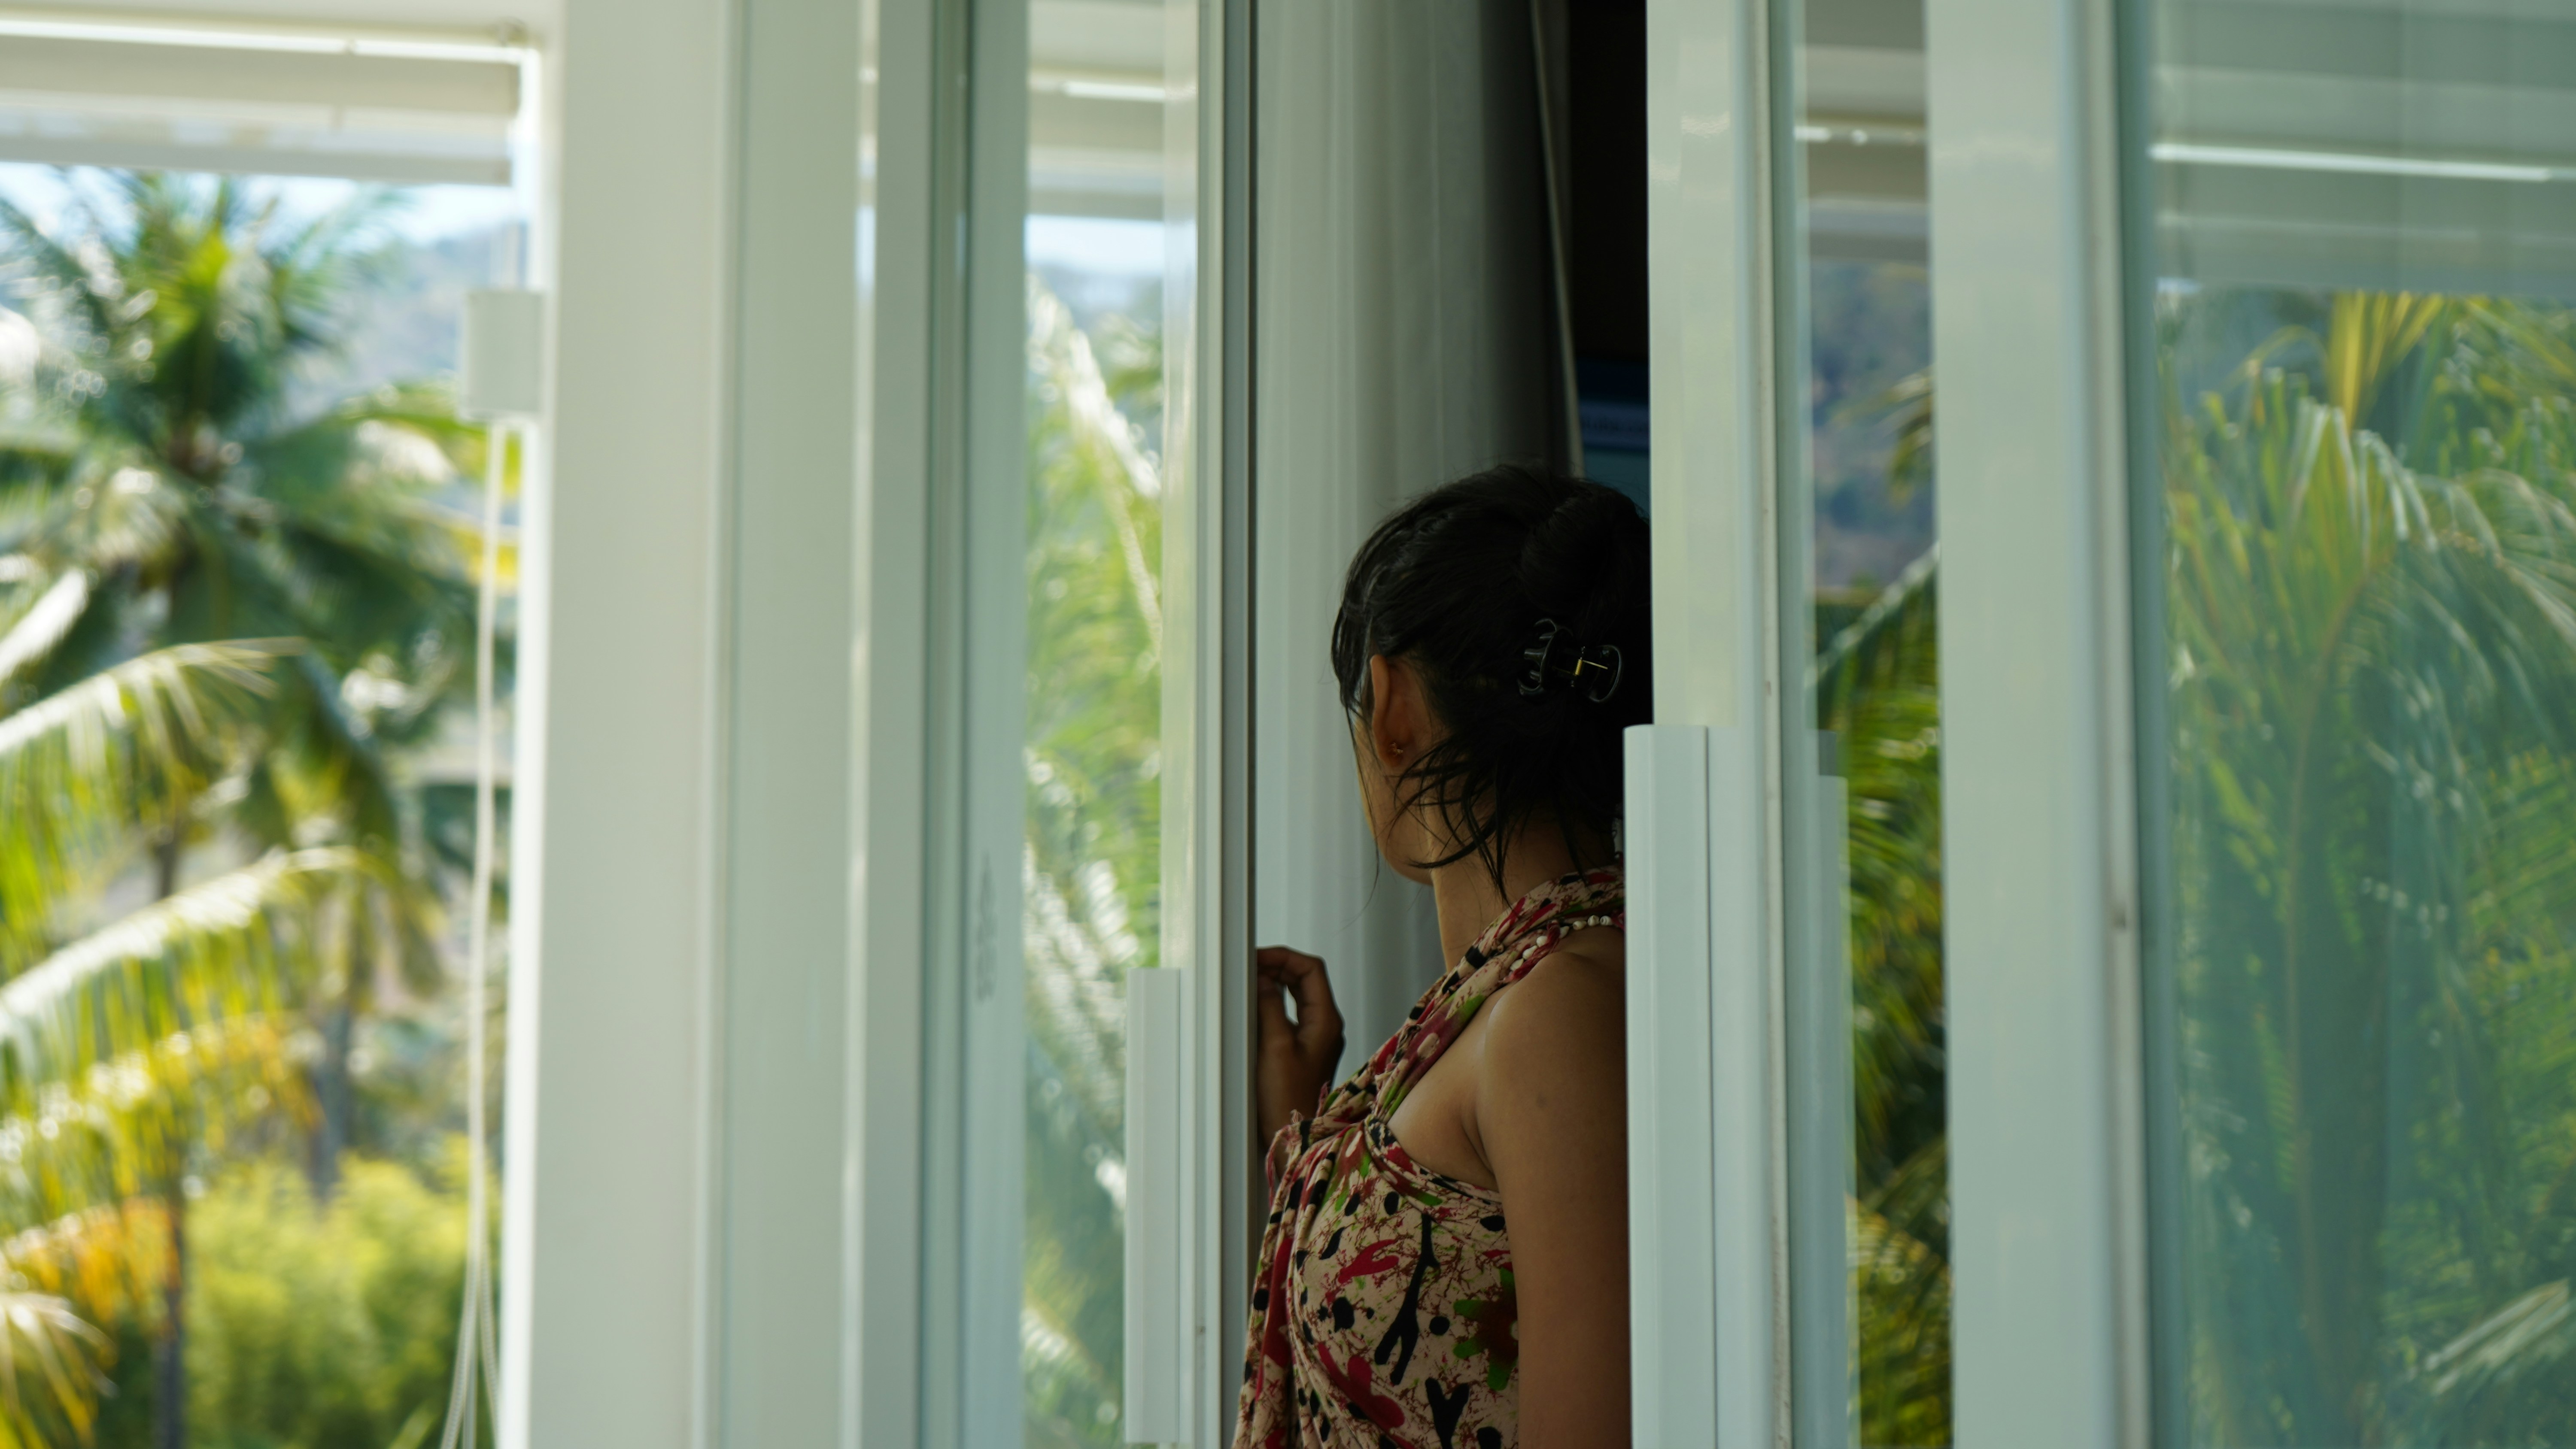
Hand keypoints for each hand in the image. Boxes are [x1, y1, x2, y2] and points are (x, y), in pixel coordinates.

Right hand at [1255, 946, 1344, 1145]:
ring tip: (1248, 983)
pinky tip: (1253, 1009)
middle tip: (1248, 967)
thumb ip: (1269, 1006)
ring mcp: (1315, 1039)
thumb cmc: (1287, 1100)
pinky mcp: (1301, 1051)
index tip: (1257, 957)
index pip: (1311, 970)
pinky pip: (1290, 1016)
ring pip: (1297, 997)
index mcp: (1327, 1021)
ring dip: (1273, 985)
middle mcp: (1325, 1027)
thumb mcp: (1274, 1046)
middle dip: (1277, 967)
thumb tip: (1263, 979)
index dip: (1284, 957)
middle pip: (1305, 980)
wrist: (1293, 1138)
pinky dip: (1272, 1005)